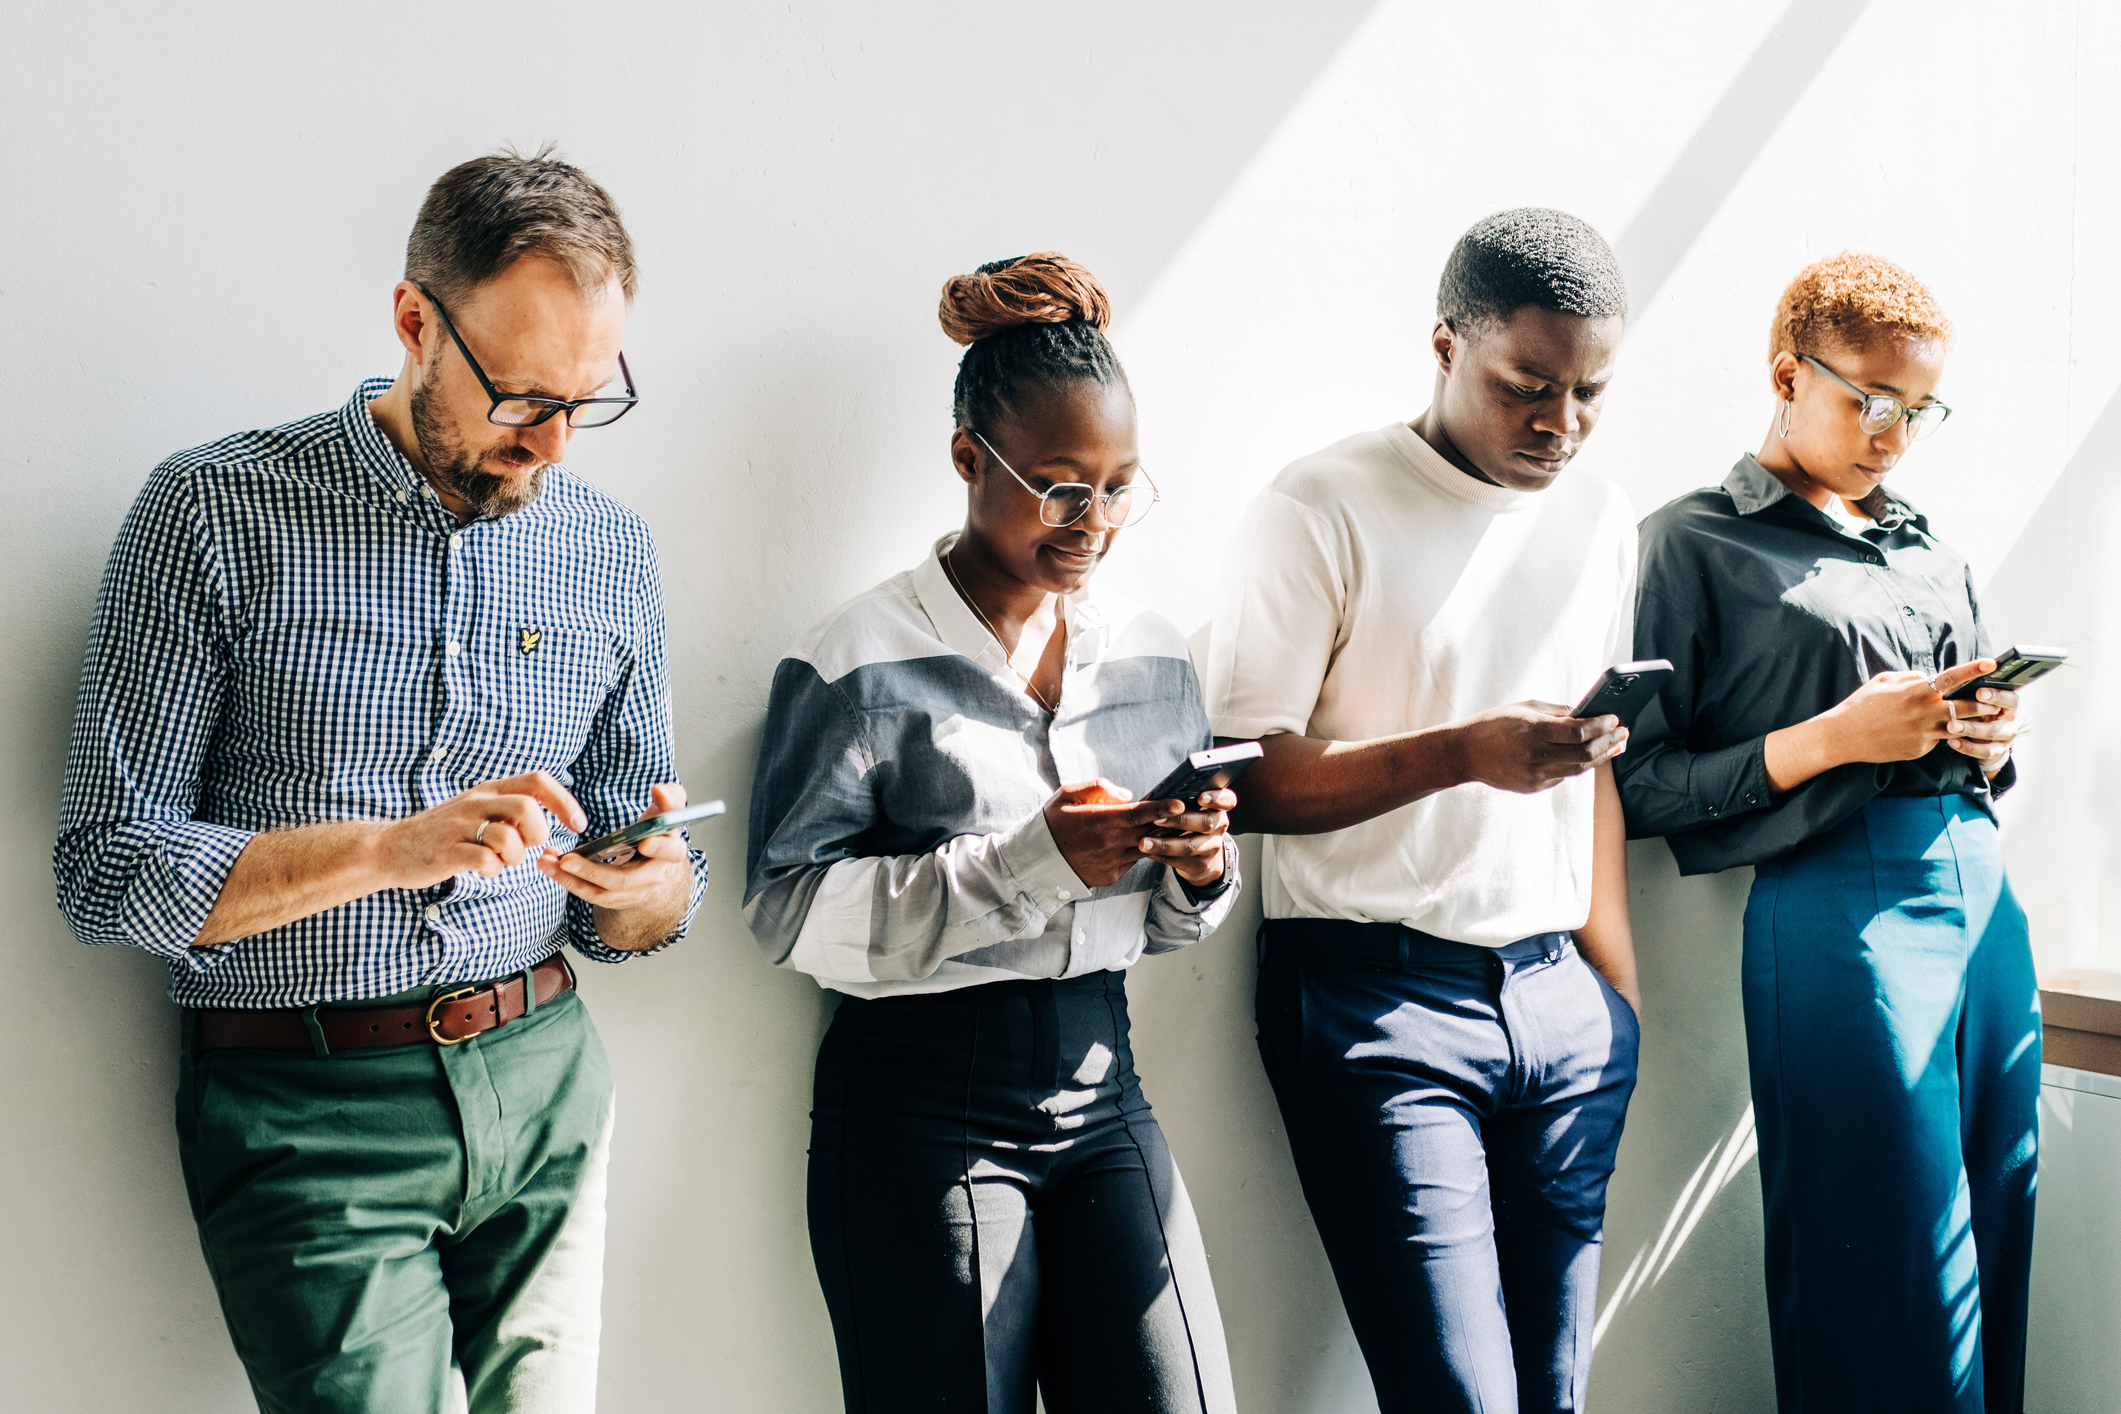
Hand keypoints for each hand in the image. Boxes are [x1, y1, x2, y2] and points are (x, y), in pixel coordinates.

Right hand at [377, 770, 586, 888]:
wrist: (389, 848)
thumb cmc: (442, 833)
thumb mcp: (476, 811)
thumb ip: (509, 811)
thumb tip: (549, 821)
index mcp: (488, 791)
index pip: (538, 781)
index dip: (565, 802)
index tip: (578, 824)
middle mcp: (476, 803)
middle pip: (528, 809)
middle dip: (538, 834)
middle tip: (527, 848)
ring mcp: (460, 826)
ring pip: (509, 839)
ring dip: (514, 858)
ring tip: (499, 861)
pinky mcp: (447, 852)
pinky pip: (486, 862)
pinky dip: (492, 871)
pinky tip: (482, 869)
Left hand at [538, 783, 694, 913]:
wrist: (653, 865)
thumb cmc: (657, 833)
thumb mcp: (666, 813)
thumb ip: (670, 798)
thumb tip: (659, 789)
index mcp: (670, 852)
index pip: (671, 852)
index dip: (659, 848)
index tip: (644, 842)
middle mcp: (653, 877)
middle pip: (625, 880)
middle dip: (593, 871)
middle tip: (568, 859)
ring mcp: (633, 892)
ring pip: (601, 891)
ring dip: (571, 878)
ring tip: (547, 861)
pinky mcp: (615, 899)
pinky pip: (590, 894)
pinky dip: (568, 881)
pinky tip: (550, 865)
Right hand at [1042, 780, 1234, 888]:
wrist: (1036, 861)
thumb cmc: (1052, 822)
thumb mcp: (1068, 794)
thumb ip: (1099, 788)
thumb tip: (1127, 794)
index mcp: (1101, 821)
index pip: (1139, 813)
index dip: (1161, 808)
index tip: (1179, 802)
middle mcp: (1111, 844)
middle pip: (1150, 831)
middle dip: (1169, 823)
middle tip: (1187, 812)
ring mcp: (1113, 863)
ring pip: (1145, 849)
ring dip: (1157, 838)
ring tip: (1168, 827)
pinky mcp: (1111, 877)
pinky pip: (1131, 862)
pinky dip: (1136, 852)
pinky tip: (1135, 844)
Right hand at [1453, 701, 1627, 794]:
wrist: (1464, 754)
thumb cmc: (1492, 724)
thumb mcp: (1523, 708)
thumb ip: (1556, 712)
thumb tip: (1585, 713)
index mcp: (1534, 730)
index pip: (1579, 731)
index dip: (1602, 725)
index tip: (1615, 718)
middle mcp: (1536, 756)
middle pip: (1585, 753)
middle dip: (1609, 742)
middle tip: (1622, 732)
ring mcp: (1535, 775)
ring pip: (1579, 769)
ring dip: (1600, 756)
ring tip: (1614, 746)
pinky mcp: (1534, 787)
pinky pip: (1563, 776)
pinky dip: (1577, 765)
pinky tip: (1586, 756)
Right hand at [1823, 662, 1993, 764]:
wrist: (1844, 737)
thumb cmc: (1861, 705)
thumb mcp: (1883, 681)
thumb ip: (1910, 677)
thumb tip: (1927, 676)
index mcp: (1915, 692)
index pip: (1951, 677)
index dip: (1973, 669)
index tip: (1992, 663)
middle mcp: (1923, 713)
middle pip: (1967, 707)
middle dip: (1986, 703)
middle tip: (1997, 699)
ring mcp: (1923, 734)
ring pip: (1958, 727)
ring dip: (1970, 722)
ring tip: (1980, 717)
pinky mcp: (1920, 749)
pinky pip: (1937, 740)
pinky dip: (1939, 734)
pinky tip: (1936, 731)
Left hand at [1946, 682, 2018, 771]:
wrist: (1980, 742)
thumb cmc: (1974, 713)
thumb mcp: (1973, 701)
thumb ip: (1966, 691)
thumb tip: (1941, 677)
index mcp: (2005, 702)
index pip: (2009, 695)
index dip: (1996, 693)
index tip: (1978, 691)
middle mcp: (2009, 717)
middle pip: (2002, 711)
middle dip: (1982, 708)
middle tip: (1962, 706)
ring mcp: (2006, 736)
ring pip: (1993, 732)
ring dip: (1971, 728)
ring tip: (1951, 726)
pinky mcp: (1998, 751)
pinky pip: (1985, 751)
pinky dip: (1968, 747)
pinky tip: (1952, 742)